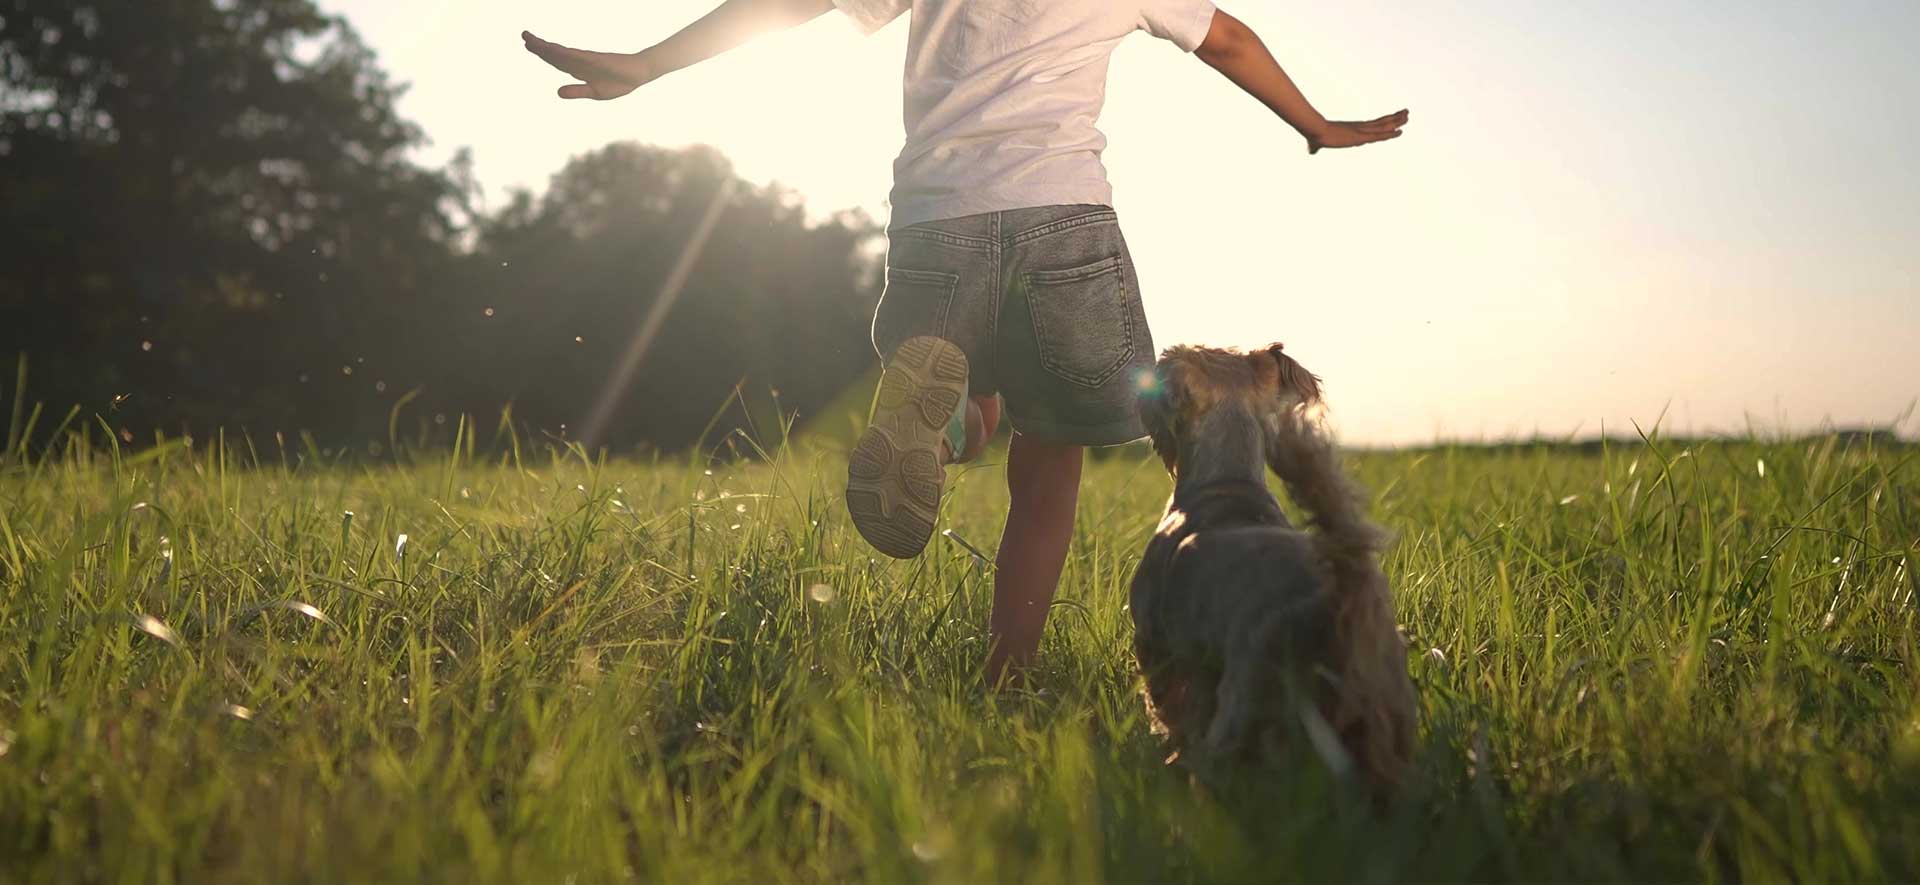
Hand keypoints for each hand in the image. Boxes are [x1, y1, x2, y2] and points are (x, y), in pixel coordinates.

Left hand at [522, 31, 651, 100]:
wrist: (638, 75)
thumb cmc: (618, 83)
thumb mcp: (595, 92)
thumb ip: (576, 91)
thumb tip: (557, 92)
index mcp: (578, 69)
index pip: (555, 60)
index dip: (541, 53)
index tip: (528, 45)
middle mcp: (579, 62)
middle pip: (554, 53)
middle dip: (538, 46)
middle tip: (524, 35)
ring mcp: (586, 60)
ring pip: (562, 53)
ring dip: (546, 47)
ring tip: (531, 38)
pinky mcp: (596, 59)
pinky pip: (576, 56)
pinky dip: (564, 54)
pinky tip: (552, 50)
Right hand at [1306, 110, 1408, 154]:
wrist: (1314, 131)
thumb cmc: (1314, 135)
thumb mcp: (1316, 144)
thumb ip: (1316, 148)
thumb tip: (1310, 151)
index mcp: (1353, 129)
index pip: (1373, 125)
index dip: (1385, 122)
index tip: (1394, 119)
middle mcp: (1360, 128)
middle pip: (1381, 122)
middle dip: (1395, 118)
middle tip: (1406, 113)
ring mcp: (1361, 132)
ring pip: (1383, 126)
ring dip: (1397, 122)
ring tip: (1408, 116)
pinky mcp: (1360, 137)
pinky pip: (1379, 135)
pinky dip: (1390, 134)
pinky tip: (1400, 132)